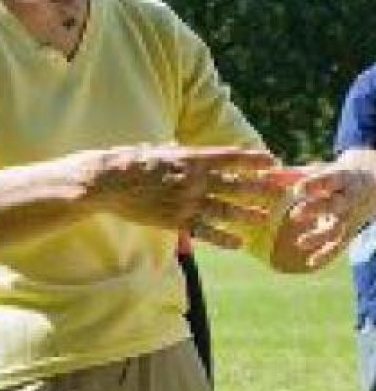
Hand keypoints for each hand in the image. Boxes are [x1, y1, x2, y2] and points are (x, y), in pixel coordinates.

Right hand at [85, 144, 280, 248]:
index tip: (274, 161)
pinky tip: (239, 243)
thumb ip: (176, 152)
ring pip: (225, 209)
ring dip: (248, 214)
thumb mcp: (157, 149)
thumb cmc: (130, 162)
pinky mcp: (174, 220)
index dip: (254, 160)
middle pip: (236, 184)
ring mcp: (185, 201)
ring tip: (266, 219)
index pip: (231, 157)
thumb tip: (183, 147)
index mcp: (190, 158)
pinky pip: (204, 231)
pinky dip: (223, 238)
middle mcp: (193, 179)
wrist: (107, 182)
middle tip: (283, 193)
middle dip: (262, 188)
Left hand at [275, 163, 375, 270]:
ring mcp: (349, 217)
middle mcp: (348, 198)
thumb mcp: (317, 171)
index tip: (298, 189)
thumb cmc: (334, 177)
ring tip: (300, 243)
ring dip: (319, 236)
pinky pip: (338, 246)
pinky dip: (326, 256)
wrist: (373, 185)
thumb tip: (260, 175)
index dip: (314, 184)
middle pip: (334, 205)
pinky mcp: (349, 233)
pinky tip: (310, 263)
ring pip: (337, 229)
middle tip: (295, 214)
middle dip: (316, 210)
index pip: (329, 179)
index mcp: (341, 177)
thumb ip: (290, 174)